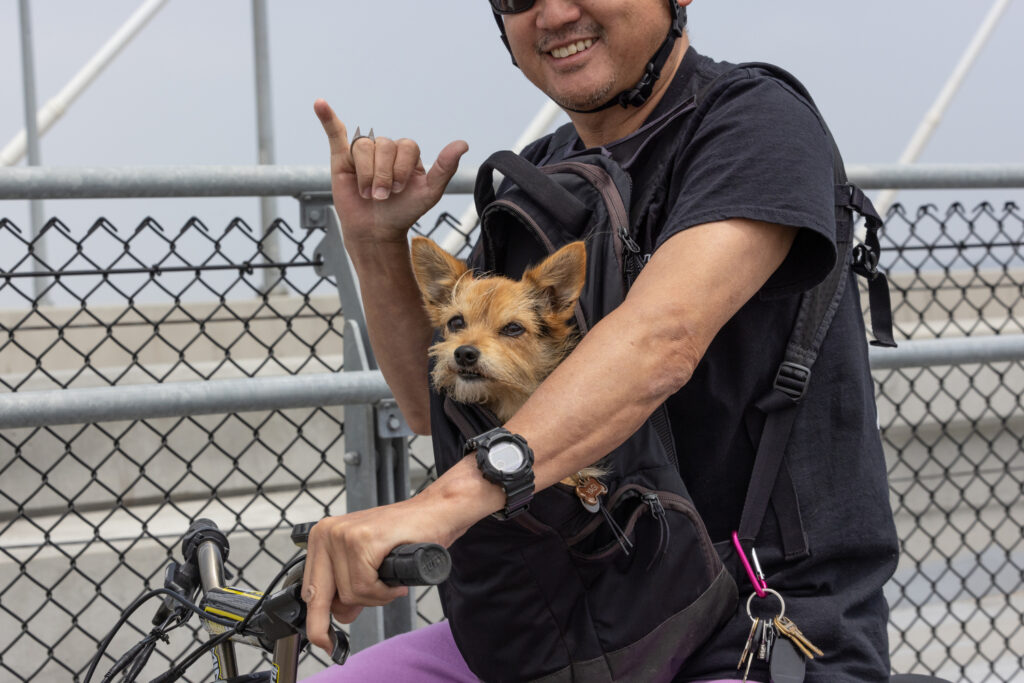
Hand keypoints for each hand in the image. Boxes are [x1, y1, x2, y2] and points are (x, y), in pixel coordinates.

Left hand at [300, 497, 461, 654]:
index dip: (315, 619)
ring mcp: (343, 534)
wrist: (435, 513)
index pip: (309, 588)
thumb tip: (341, 616)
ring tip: (390, 585)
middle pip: (321, 595)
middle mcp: (326, 533)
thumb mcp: (367, 563)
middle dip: (332, 620)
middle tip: (335, 643)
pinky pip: (365, 586)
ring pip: (348, 594)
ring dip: (374, 599)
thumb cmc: (405, 535)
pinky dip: (384, 593)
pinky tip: (395, 583)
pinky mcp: (363, 539)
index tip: (322, 639)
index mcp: (322, 537)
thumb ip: (349, 587)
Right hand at [313, 99, 468, 243]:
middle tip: (382, 196)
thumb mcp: (429, 192)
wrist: (376, 230)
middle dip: (383, 175)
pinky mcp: (342, 157)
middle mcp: (385, 149)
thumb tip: (463, 144)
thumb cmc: (403, 212)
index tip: (401, 191)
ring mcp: (363, 152)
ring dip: (366, 175)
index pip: (406, 146)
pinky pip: (335, 132)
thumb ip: (445, 167)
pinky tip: (320, 104)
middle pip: (383, 146)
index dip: (402, 169)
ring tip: (367, 193)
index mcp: (406, 153)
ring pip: (363, 147)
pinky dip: (326, 117)